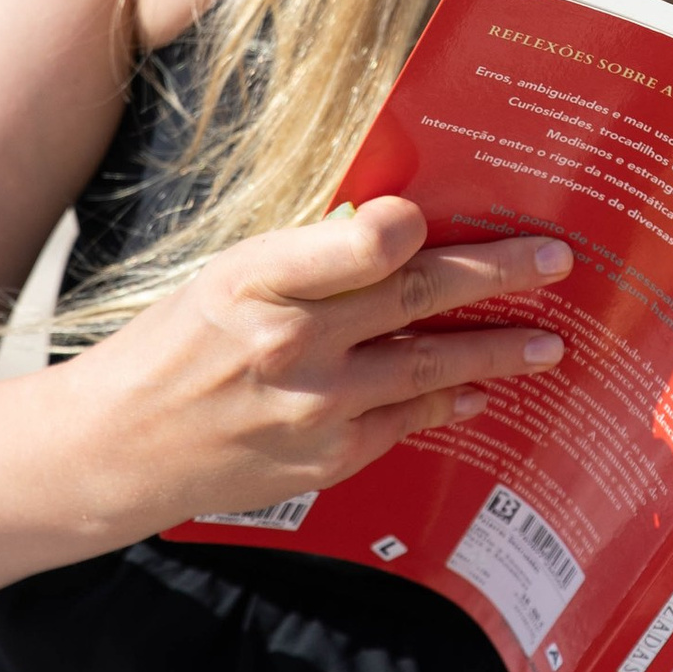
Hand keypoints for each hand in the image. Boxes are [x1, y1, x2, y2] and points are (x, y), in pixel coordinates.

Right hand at [65, 194, 571, 532]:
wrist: (114, 449)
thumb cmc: (172, 346)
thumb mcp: (222, 277)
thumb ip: (305, 258)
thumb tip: (397, 227)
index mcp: (253, 277)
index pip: (356, 243)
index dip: (409, 227)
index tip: (447, 213)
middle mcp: (289, 342)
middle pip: (415, 296)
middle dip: (499, 274)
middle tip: (558, 260)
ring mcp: (313, 407)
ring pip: (429, 366)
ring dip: (498, 350)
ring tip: (548, 342)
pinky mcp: (324, 458)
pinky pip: (406, 420)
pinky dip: (447, 400)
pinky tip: (477, 389)